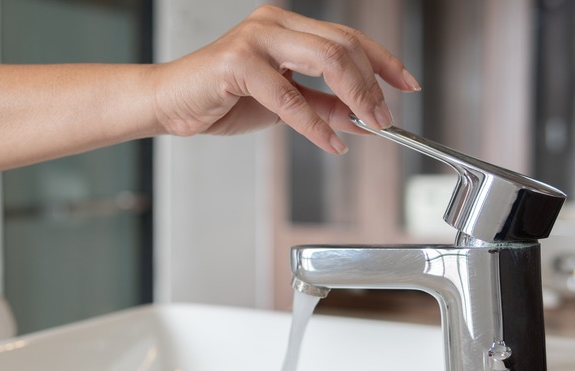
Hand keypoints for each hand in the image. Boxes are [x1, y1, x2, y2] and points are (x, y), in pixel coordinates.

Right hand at [152, 5, 419, 153]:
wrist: (170, 104)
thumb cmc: (219, 99)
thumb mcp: (283, 104)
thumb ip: (323, 105)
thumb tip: (362, 118)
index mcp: (286, 26)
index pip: (347, 37)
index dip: (383, 60)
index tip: (405, 85)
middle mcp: (274, 23)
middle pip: (344, 44)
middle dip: (373, 84)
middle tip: (386, 117)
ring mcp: (256, 38)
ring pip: (327, 58)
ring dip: (355, 96)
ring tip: (369, 124)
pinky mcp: (238, 62)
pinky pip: (290, 95)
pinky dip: (315, 123)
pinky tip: (330, 141)